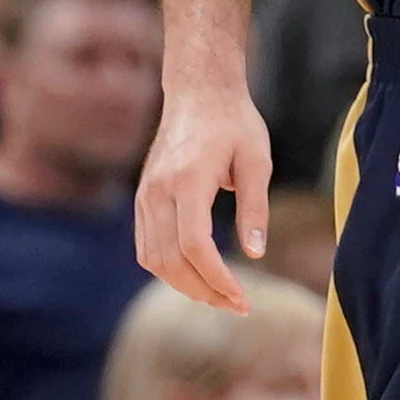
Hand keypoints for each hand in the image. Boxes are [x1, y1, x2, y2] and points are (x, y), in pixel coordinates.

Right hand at [134, 74, 273, 310]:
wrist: (198, 92)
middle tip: (238, 306)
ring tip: (220, 298)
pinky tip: (196, 277)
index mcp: (188, 179)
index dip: (216, 278)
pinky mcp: (143, 198)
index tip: (242, 298)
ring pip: (153, 258)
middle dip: (204, 291)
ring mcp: (145, 194)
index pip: (194, 245)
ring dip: (185, 285)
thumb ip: (255, 208)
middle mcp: (158, 190)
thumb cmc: (234, 123)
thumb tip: (255, 253)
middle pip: (170, 260)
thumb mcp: (257, 160)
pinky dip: (168, 269)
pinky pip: (146, 246)